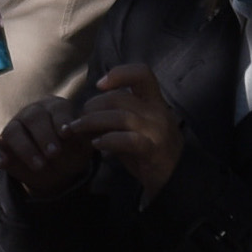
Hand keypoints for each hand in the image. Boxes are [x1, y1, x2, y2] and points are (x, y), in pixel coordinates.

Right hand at [0, 94, 95, 200]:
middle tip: (55, 154)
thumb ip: (85, 137)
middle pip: (33, 117)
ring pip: (12, 130)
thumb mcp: (83, 145)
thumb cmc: (73, 151)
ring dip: (26, 148)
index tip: (67, 134)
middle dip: (44, 135)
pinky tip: (3, 163)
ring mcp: (13, 128)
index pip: (56, 108)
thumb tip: (92, 129)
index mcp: (55, 107)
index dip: (61, 120)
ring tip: (40, 165)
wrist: (58, 172)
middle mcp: (32, 113)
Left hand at [76, 64, 182, 202]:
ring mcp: (157, 130)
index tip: (99, 85)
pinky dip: (107, 140)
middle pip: (120, 98)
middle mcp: (158, 112)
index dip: (119, 73)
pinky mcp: (153, 150)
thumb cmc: (150, 150)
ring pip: (120, 117)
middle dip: (92, 107)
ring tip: (77, 131)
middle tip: (77, 120)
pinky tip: (96, 145)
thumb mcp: (137, 127)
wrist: (174, 178)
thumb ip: (118, 116)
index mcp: (155, 102)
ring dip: (92, 122)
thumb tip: (87, 110)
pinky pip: (127, 140)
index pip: (142, 73)